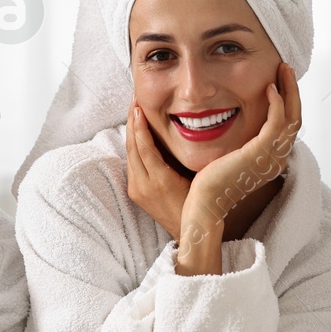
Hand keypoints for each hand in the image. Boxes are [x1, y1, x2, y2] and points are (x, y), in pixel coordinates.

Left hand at [125, 102, 191, 240]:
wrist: (190, 232)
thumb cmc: (201, 202)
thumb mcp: (197, 177)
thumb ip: (187, 156)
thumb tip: (187, 128)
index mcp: (160, 181)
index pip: (144, 146)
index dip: (140, 124)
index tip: (139, 105)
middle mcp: (144, 186)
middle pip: (132, 147)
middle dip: (132, 122)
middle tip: (134, 99)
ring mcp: (137, 190)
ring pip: (129, 154)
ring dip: (131, 132)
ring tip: (134, 110)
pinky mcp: (135, 193)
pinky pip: (132, 164)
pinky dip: (133, 146)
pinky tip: (136, 133)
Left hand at [181, 62, 301, 245]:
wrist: (205, 203)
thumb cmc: (211, 182)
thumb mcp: (232, 157)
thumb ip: (241, 142)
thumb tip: (236, 124)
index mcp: (273, 159)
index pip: (289, 125)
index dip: (288, 101)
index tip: (280, 80)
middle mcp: (278, 158)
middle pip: (296, 118)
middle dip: (292, 90)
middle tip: (286, 67)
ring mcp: (272, 156)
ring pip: (292, 116)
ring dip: (288, 90)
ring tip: (282, 70)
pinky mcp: (260, 152)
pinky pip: (276, 121)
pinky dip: (276, 102)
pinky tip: (268, 88)